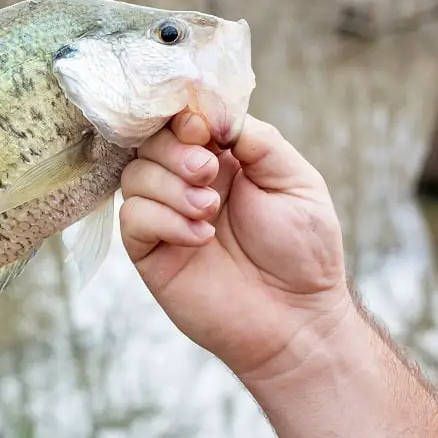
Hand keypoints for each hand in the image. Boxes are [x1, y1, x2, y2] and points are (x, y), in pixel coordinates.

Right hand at [118, 113, 349, 379]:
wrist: (297, 320)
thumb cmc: (303, 252)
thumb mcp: (295, 181)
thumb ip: (258, 141)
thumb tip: (215, 117)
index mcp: (222, 160)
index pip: (183, 121)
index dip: (184, 117)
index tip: (204, 129)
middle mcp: (187, 183)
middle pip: (150, 142)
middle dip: (175, 150)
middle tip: (209, 173)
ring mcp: (165, 217)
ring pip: (134, 176)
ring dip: (171, 186)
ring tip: (209, 210)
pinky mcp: (150, 252)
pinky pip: (133, 219)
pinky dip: (164, 221)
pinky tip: (199, 238)